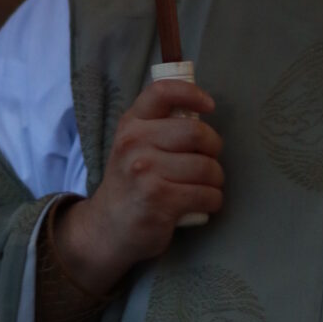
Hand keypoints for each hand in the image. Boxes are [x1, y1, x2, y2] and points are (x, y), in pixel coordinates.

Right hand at [52, 78, 223, 296]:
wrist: (106, 229)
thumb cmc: (130, 184)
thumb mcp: (134, 146)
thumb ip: (159, 126)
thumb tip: (201, 109)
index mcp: (131, 124)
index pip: (162, 91)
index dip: (192, 93)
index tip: (209, 106)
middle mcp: (134, 143)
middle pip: (197, 133)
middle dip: (214, 148)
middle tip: (208, 161)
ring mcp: (145, 172)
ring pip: (206, 167)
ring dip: (216, 181)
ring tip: (205, 187)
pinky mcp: (158, 200)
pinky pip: (206, 195)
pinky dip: (213, 201)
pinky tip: (202, 204)